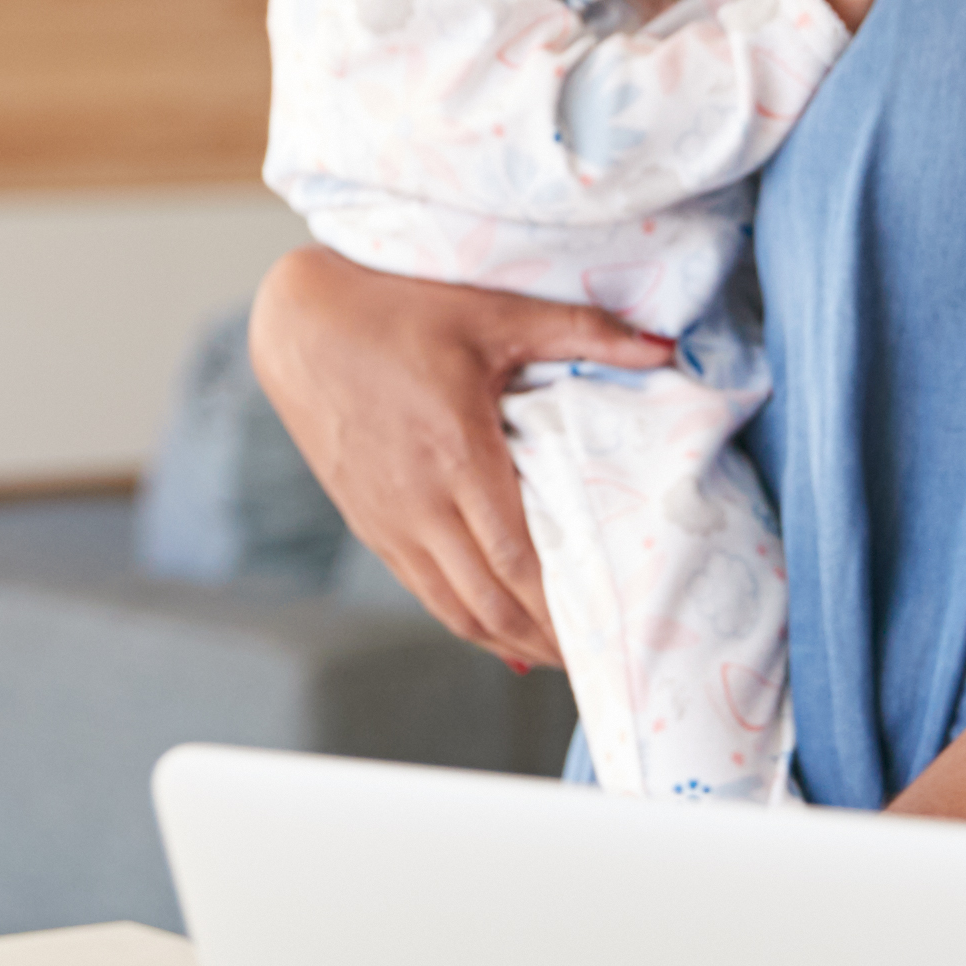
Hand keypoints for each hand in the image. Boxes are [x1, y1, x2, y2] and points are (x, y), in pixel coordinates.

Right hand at [244, 247, 668, 666]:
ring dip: (506, 641)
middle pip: (489, 599)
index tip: (605, 625)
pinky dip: (464, 620)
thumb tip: (664, 345)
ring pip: (452, 607)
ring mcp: (389, 519)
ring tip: (555, 658)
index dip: (560, 604)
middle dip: (543, 638)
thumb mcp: (494, 312)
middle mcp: (419, 501)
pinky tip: (496, 636)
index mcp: (457, 454)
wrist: (301, 324)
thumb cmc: (397, 307)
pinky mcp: (369, 523)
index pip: (518, 557)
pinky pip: (421, 590)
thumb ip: (581, 330)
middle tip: (597, 657)